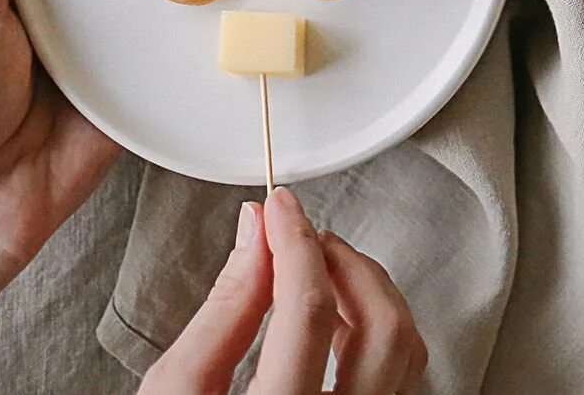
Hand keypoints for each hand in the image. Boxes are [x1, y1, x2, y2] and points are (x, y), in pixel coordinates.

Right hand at [142, 187, 427, 394]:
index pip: (305, 308)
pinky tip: (339, 324)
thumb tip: (256, 234)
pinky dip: (379, 334)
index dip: (295, 241)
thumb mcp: (177, 390)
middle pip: (382, 326)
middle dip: (346, 264)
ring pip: (405, 350)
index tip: (281, 207)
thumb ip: (223, 310)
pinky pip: (400, 376)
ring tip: (319, 275)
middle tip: (305, 237)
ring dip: (369, 295)